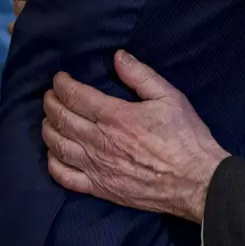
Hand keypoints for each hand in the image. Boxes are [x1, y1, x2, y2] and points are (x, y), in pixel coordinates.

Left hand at [42, 53, 228, 222]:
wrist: (196, 181)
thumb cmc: (186, 138)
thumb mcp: (170, 97)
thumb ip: (141, 75)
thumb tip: (118, 57)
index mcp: (115, 116)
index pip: (75, 95)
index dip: (62, 84)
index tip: (60, 79)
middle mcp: (99, 141)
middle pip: (60, 118)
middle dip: (50, 102)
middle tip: (50, 95)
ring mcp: (97, 167)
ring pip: (57, 145)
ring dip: (48, 129)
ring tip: (49, 119)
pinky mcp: (100, 188)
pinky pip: (64, 177)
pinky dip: (53, 163)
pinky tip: (54, 154)